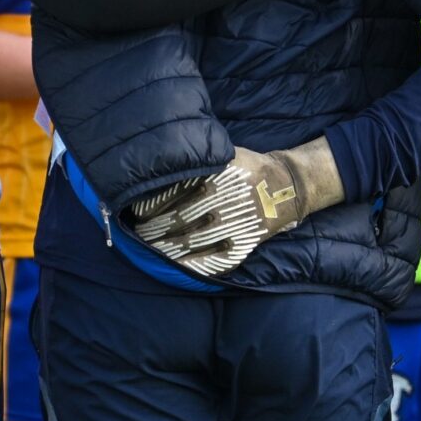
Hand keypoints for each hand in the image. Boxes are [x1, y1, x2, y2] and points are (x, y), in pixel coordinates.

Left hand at [126, 139, 345, 277]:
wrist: (284, 187)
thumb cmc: (244, 169)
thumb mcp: (221, 155)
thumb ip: (194, 161)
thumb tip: (155, 167)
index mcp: (213, 177)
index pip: (169, 194)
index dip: (148, 206)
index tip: (136, 211)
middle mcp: (221, 202)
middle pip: (175, 220)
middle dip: (151, 229)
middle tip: (137, 232)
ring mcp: (231, 226)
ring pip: (188, 242)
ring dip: (163, 247)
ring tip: (148, 247)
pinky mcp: (240, 245)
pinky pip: (210, 260)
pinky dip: (187, 264)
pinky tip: (171, 264)